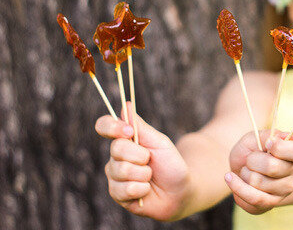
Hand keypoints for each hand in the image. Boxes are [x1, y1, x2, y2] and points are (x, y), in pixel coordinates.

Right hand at [95, 102, 190, 220]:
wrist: (180, 190)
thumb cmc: (170, 163)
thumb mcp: (159, 142)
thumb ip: (141, 127)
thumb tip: (126, 105)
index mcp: (124, 140)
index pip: (104, 126)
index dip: (112, 127)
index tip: (128, 131)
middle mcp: (116, 157)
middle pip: (117, 148)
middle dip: (141, 155)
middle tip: (150, 160)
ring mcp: (115, 176)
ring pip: (122, 170)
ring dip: (144, 173)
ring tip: (150, 177)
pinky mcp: (117, 194)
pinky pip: (125, 189)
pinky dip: (142, 188)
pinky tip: (146, 190)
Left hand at [226, 130, 292, 214]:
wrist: (244, 168)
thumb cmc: (253, 150)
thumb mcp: (257, 136)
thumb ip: (267, 135)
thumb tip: (279, 137)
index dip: (280, 147)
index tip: (267, 143)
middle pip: (271, 167)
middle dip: (252, 160)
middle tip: (251, 158)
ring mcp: (285, 191)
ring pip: (258, 182)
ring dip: (245, 173)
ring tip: (247, 169)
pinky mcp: (270, 204)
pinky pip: (252, 198)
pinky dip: (237, 186)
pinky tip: (230, 178)